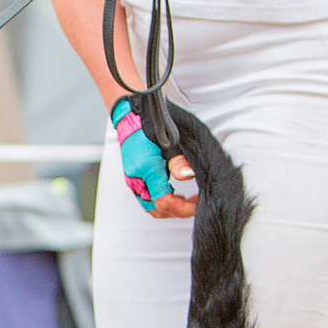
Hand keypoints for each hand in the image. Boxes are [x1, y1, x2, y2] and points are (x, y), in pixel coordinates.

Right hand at [112, 97, 195, 219]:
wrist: (129, 117)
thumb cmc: (149, 125)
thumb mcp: (171, 141)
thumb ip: (180, 161)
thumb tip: (189, 175)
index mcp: (147, 169)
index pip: (165, 202)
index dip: (185, 208)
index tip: (198, 201)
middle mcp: (137, 179)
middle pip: (159, 210)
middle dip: (179, 210)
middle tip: (195, 201)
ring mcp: (133, 181)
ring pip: (152, 208)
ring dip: (170, 208)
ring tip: (185, 199)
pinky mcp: (133, 180)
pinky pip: (147, 200)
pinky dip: (161, 202)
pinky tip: (172, 191)